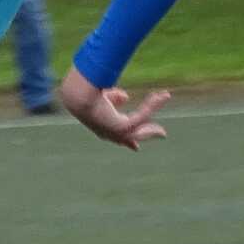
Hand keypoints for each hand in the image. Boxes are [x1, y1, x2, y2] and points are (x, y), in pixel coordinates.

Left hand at [56, 70, 171, 150]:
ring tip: (165, 98)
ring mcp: (116, 133)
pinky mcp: (124, 128)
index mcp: (102, 127)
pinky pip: (144, 116)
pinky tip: (163, 95)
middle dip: (148, 134)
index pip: (117, 136)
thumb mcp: (101, 97)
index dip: (128, 141)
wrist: (79, 97)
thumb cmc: (84, 95)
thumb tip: (126, 97)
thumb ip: (114, 98)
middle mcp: (109, 133)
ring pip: (141, 129)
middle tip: (163, 133)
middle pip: (132, 138)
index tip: (135, 147)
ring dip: (153, 111)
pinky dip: (153, 105)